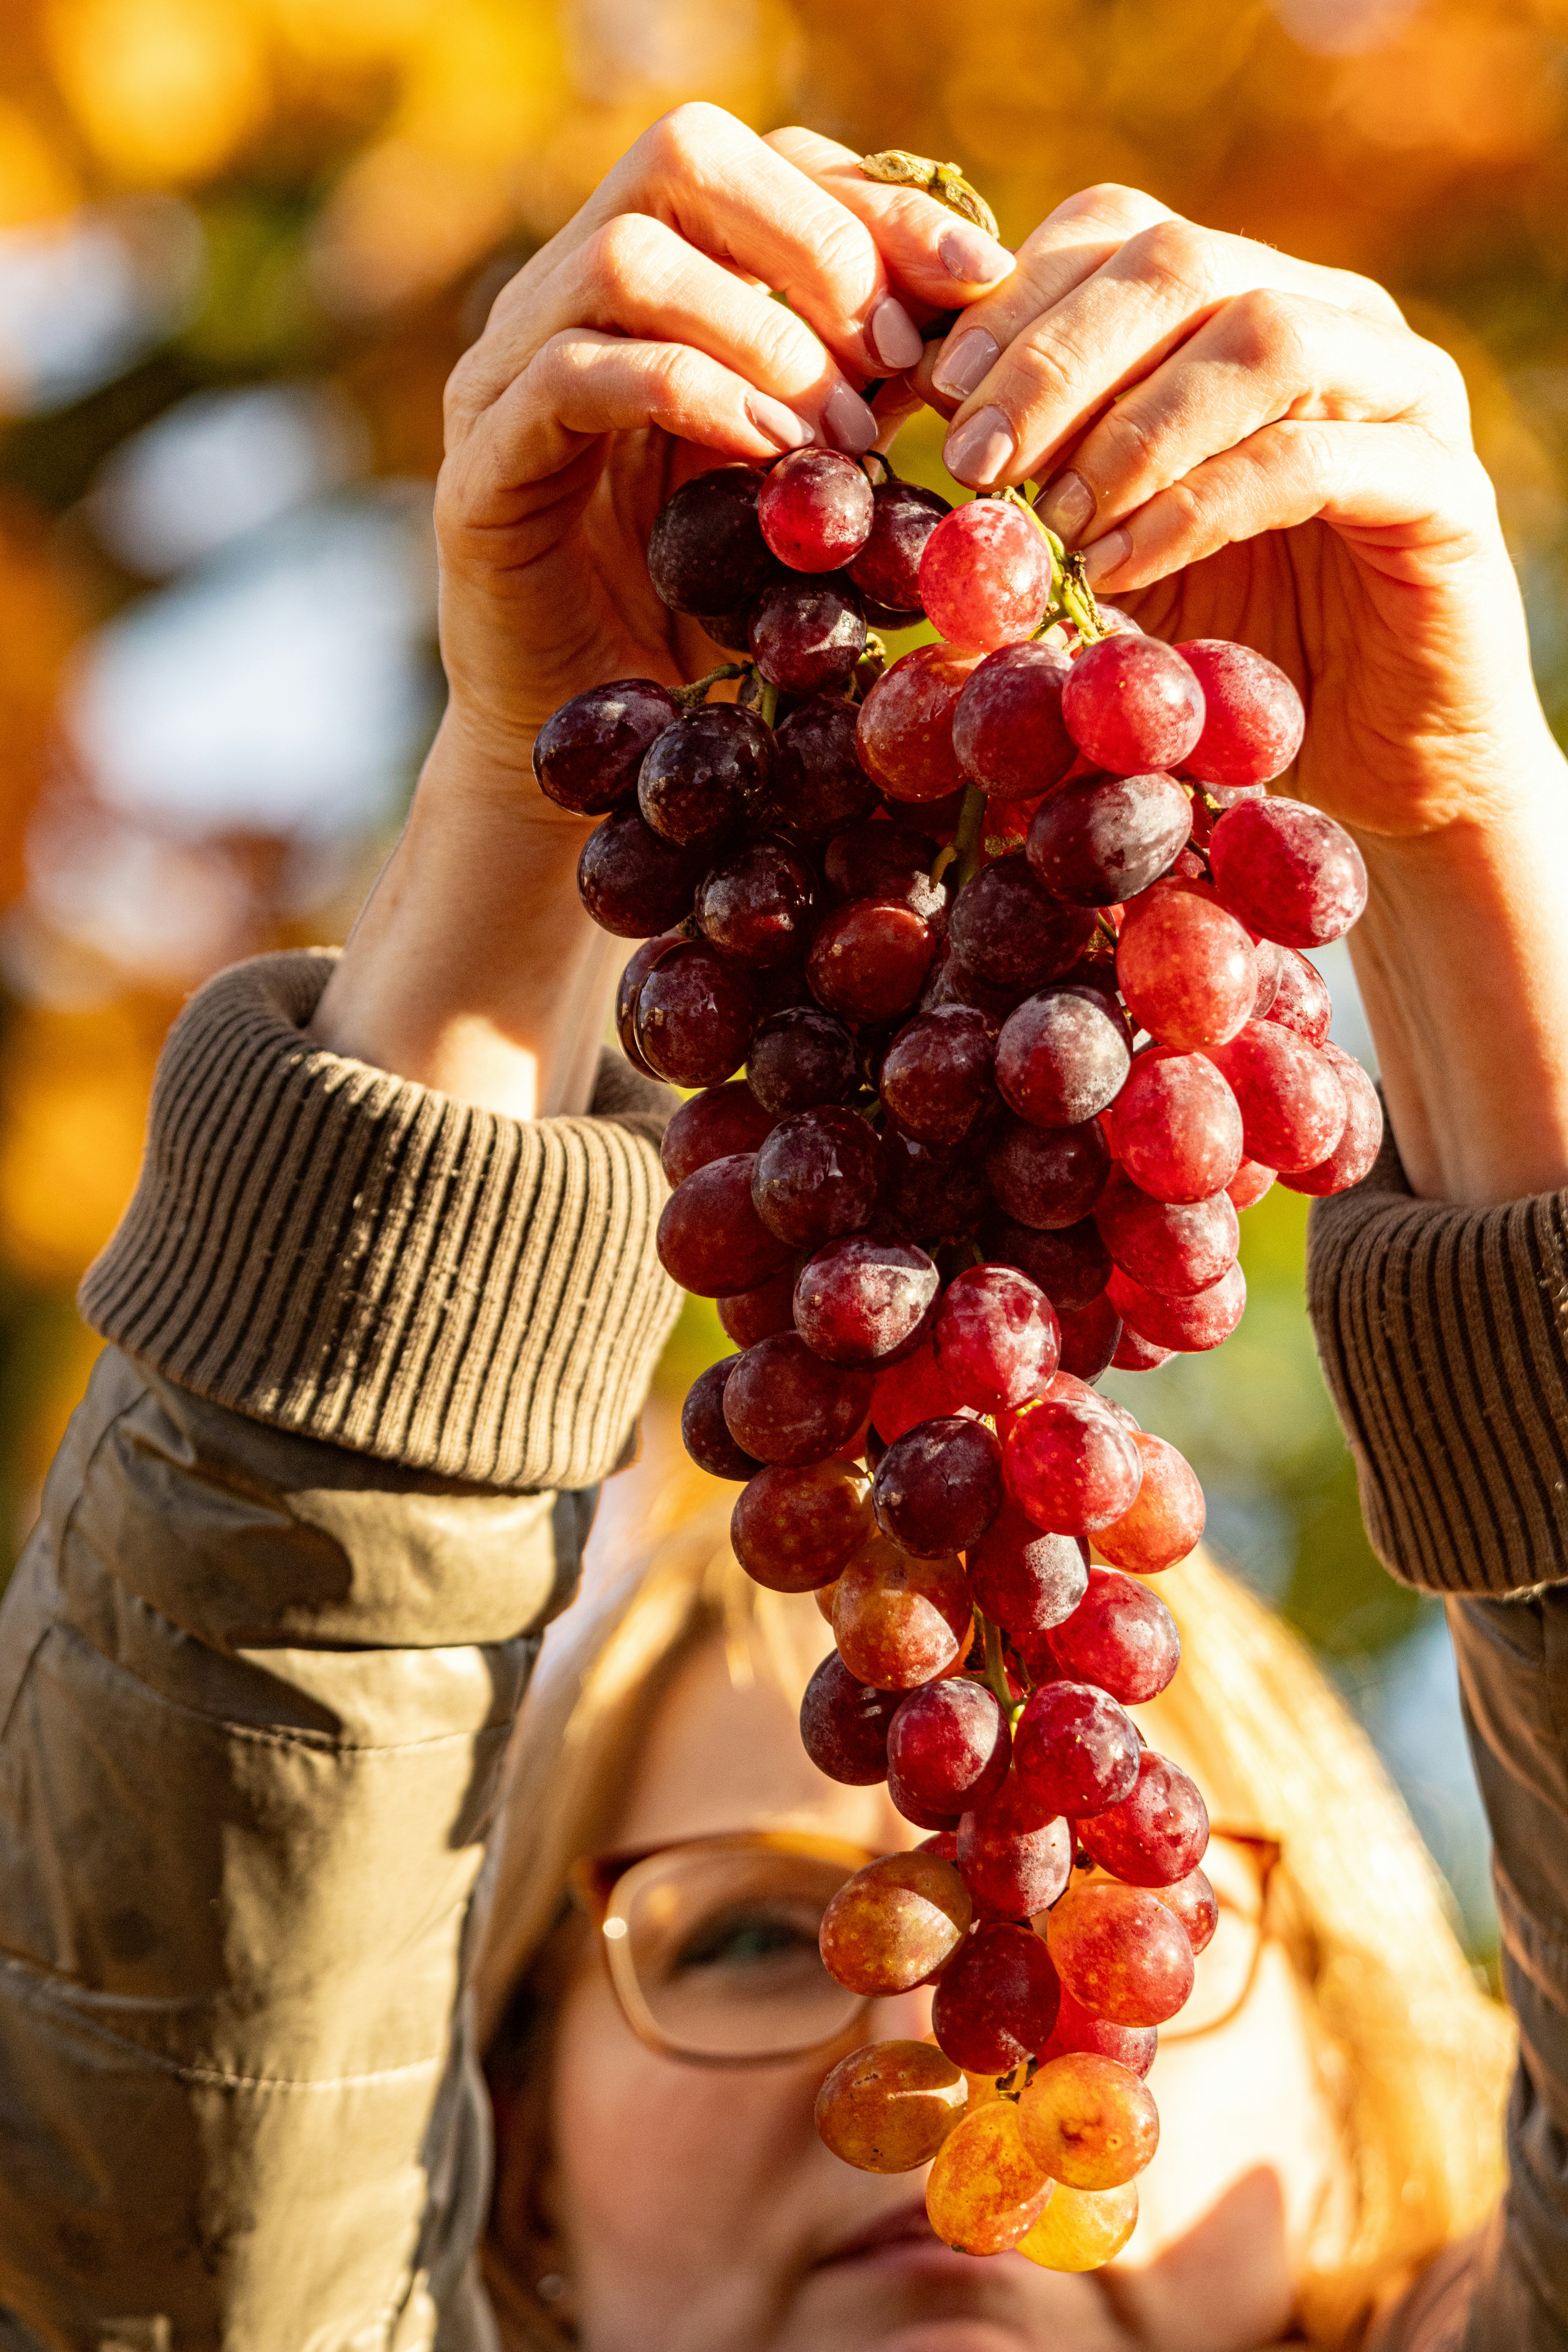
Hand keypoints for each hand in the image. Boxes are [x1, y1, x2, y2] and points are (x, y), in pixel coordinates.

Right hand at [435, 104, 1010, 782]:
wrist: (617, 747)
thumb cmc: (721, 614)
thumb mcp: (813, 477)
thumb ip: (868, 385)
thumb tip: (979, 306)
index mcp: (650, 283)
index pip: (759, 164)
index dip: (875, 204)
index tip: (974, 283)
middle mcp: (564, 297)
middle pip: (680, 154)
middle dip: (813, 241)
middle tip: (893, 351)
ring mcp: (507, 374)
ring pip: (628, 259)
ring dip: (761, 333)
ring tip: (842, 430)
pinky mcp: (483, 466)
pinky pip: (575, 377)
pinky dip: (692, 396)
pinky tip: (770, 456)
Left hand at [911, 183, 1558, 838]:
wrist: (1367, 762)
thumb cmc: (1224, 648)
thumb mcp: (1103, 552)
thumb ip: (1031, 485)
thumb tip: (906, 435)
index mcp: (1239, 305)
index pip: (1118, 233)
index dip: (1012, 299)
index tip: (932, 396)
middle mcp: (1329, 317)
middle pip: (1177, 260)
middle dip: (1051, 357)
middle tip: (974, 459)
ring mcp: (1400, 392)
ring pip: (1259, 333)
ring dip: (1129, 429)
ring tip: (1055, 522)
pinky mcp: (1442, 486)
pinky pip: (1309, 461)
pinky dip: (1195, 508)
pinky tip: (1122, 569)